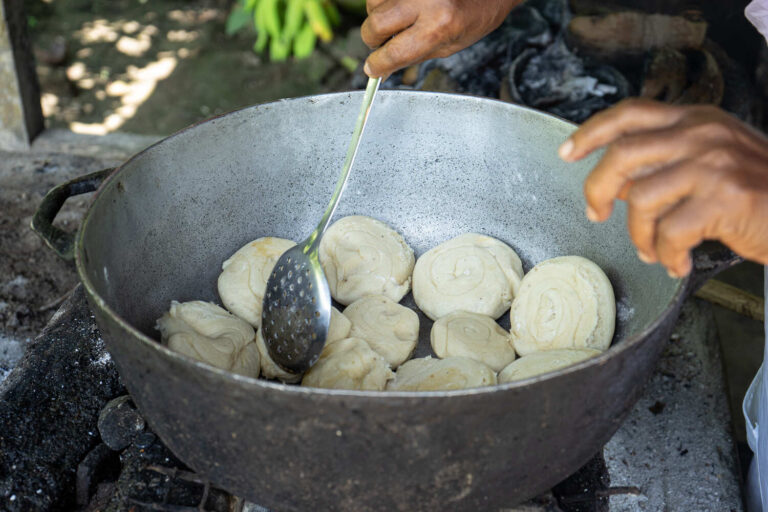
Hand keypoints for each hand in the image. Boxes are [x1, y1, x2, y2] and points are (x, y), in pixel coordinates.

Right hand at [361, 0, 518, 77]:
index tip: (373, 69)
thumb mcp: (451, 45)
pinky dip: (385, 2)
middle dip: (372, 40)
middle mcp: (425, 0)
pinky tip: (402, 6)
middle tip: (381, 44)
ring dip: (378, 16)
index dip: (378, 65)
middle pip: (376, 25)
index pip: (394, 52)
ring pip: (372, 4)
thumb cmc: (476, 14)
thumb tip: (384, 67)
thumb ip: (415, 56)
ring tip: (398, 19)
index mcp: (440, 25)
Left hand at [559, 98, 767, 277]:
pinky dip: (667, 255)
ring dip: (639, 235)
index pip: (630, 114)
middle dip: (597, 188)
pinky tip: (678, 261)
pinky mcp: (725, 199)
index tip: (567, 152)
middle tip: (596, 213)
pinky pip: (670, 233)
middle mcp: (702, 135)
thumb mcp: (714, 159)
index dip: (591, 132)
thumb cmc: (760, 191)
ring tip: (654, 250)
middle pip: (622, 155)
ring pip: (642, 200)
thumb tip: (619, 185)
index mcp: (696, 120)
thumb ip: (669, 161)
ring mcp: (714, 165)